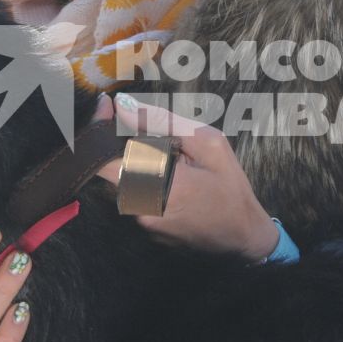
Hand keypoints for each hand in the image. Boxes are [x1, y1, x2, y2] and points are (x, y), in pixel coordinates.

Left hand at [92, 93, 280, 261]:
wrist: (244, 235)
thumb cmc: (231, 188)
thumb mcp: (209, 144)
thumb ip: (163, 122)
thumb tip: (123, 105)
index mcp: (160, 184)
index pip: (106, 158)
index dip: (99, 131)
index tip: (105, 108)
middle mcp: (144, 207)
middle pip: (114, 167)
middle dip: (126, 145)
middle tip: (157, 137)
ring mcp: (143, 222)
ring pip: (124, 181)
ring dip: (139, 164)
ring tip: (174, 162)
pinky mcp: (146, 229)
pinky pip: (136, 196)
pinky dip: (147, 182)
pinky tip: (174, 180)